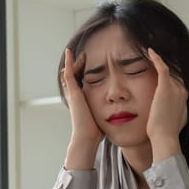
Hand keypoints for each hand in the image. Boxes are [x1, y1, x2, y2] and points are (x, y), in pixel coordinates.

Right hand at [62, 48, 103, 169]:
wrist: (87, 137)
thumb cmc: (96, 131)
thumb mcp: (103, 117)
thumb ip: (109, 112)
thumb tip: (120, 113)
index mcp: (83, 100)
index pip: (83, 83)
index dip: (87, 73)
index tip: (93, 65)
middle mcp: (76, 95)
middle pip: (75, 76)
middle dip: (79, 66)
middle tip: (84, 55)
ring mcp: (73, 93)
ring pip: (71, 73)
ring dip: (74, 62)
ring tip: (78, 51)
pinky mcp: (73, 92)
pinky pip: (68, 73)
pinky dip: (68, 62)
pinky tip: (69, 52)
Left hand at [146, 48, 186, 161]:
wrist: (165, 137)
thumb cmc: (167, 132)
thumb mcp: (177, 120)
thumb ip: (179, 111)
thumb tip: (181, 110)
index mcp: (185, 97)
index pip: (178, 79)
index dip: (172, 71)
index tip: (166, 64)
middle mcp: (183, 90)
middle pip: (175, 71)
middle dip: (168, 61)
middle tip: (160, 50)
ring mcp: (176, 88)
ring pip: (169, 67)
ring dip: (161, 58)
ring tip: (152, 49)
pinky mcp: (166, 87)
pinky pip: (162, 67)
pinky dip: (156, 58)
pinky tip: (149, 51)